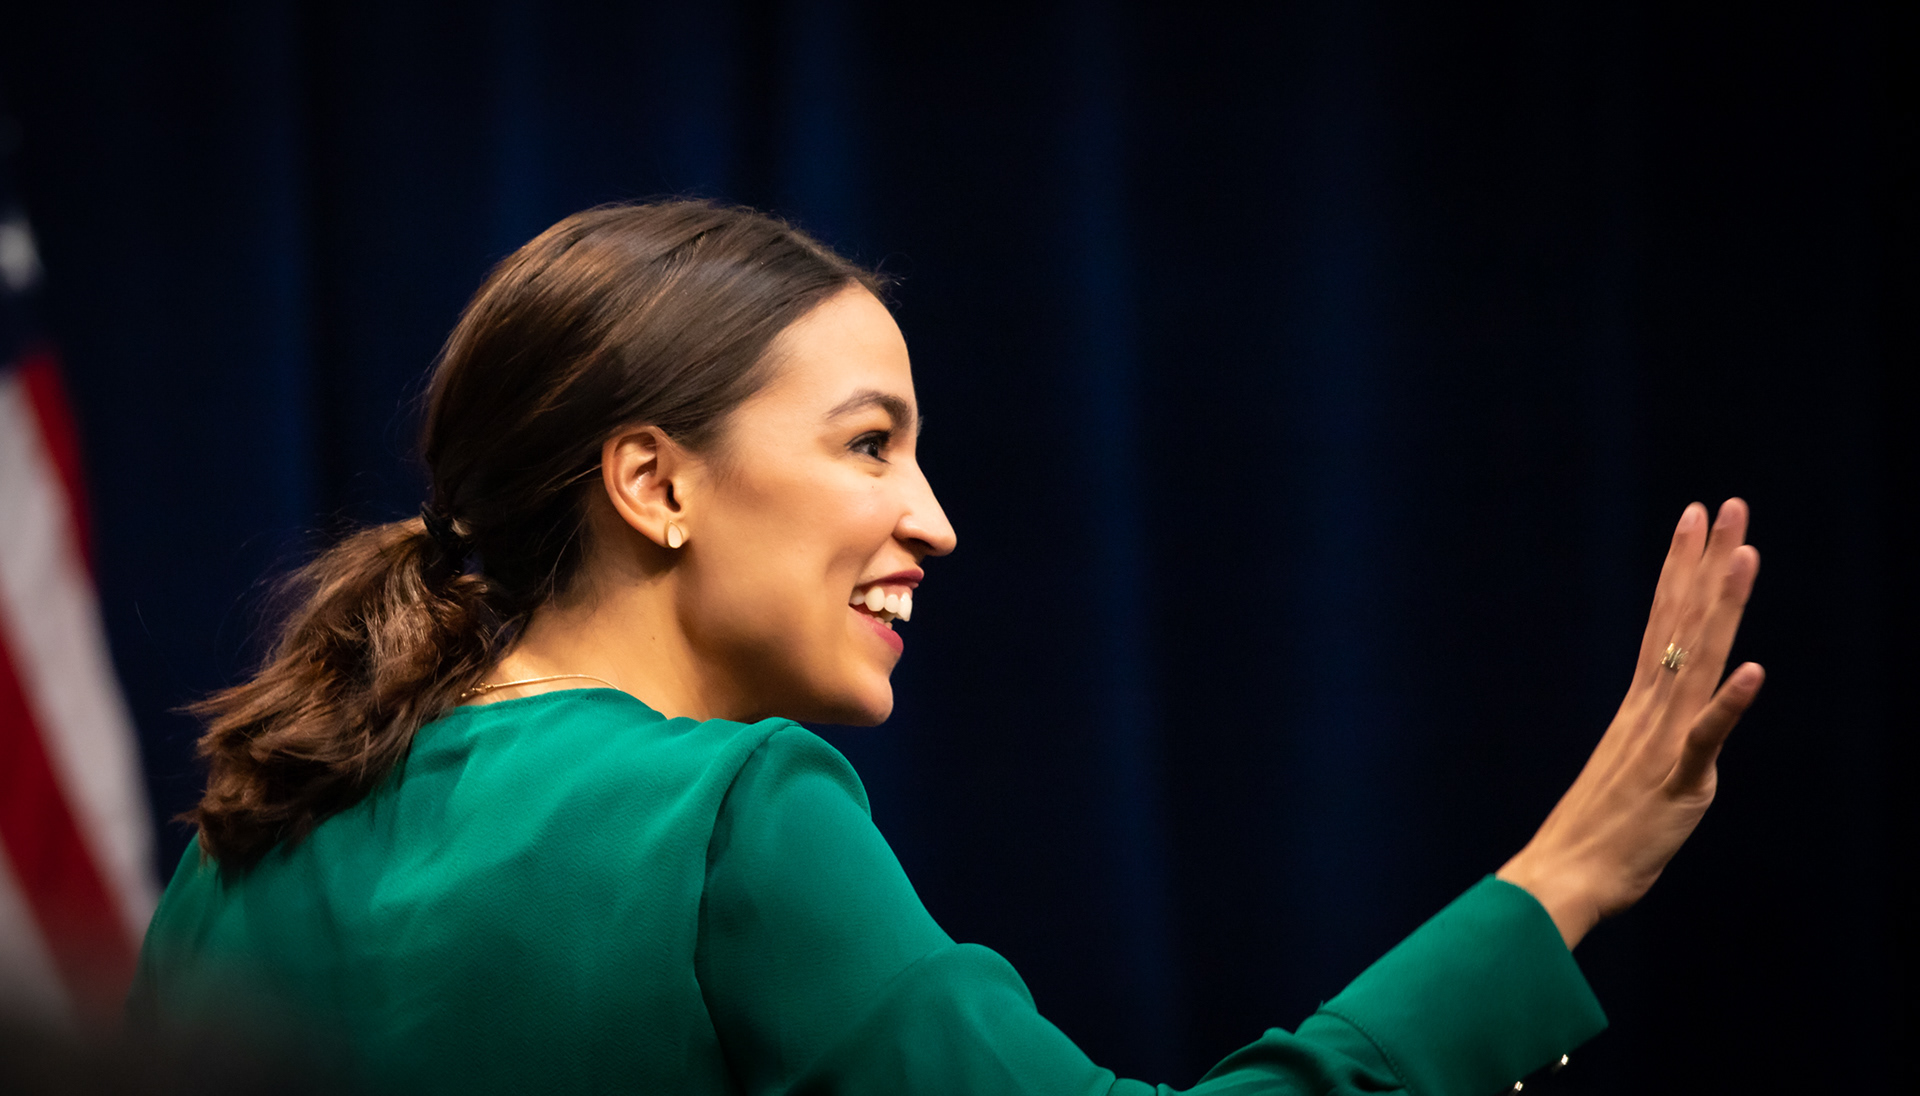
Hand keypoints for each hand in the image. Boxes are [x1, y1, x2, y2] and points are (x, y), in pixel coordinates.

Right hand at [1497, 499, 1763, 948]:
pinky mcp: (1677, 784)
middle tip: (1727, 506)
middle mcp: (1649, 712)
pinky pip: (1705, 739)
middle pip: (1682, 623)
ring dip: (1722, 607)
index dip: (1681, 568)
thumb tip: (1683, 729)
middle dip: (1705, 562)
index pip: (1664, 622)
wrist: (1561, 879)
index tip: (1695, 520)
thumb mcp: (1636, 776)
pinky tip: (1754, 670)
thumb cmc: (1596, 838)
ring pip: (1698, 662)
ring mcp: (1662, 744)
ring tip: (1746, 554)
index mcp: (1640, 707)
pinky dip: (1730, 705)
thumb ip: (1663, 744)